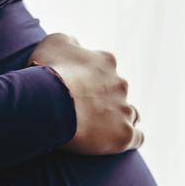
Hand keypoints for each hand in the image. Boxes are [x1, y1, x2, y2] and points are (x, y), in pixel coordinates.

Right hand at [29, 32, 141, 155]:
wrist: (50, 103)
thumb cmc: (48, 72)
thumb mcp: (53, 43)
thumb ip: (69, 42)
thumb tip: (76, 46)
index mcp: (106, 62)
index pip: (106, 68)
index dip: (92, 79)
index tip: (77, 88)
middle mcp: (120, 83)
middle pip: (119, 92)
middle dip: (106, 99)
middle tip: (83, 110)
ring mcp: (124, 110)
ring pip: (130, 114)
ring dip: (119, 119)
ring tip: (100, 130)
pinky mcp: (124, 135)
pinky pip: (136, 138)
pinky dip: (129, 140)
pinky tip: (115, 142)